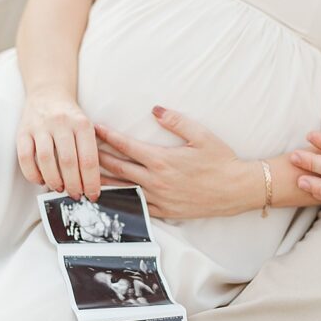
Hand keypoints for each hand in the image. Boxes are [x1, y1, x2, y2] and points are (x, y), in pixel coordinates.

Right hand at [16, 88, 99, 199]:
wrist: (48, 94)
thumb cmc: (70, 117)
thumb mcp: (85, 128)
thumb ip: (88, 152)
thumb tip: (89, 185)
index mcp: (81, 124)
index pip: (89, 159)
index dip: (91, 182)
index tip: (92, 196)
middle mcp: (61, 123)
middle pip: (68, 162)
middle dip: (73, 185)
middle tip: (75, 195)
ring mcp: (40, 126)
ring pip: (46, 160)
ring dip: (54, 180)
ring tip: (59, 188)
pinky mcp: (23, 131)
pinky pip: (25, 158)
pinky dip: (33, 174)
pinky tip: (40, 180)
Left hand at [95, 106, 259, 218]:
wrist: (238, 190)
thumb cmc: (221, 160)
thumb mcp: (201, 135)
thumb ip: (176, 121)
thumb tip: (154, 109)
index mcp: (162, 159)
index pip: (126, 146)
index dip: (108, 136)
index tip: (94, 128)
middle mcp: (156, 180)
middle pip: (118, 168)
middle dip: (98, 157)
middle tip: (82, 149)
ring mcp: (159, 198)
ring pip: (123, 189)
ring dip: (103, 181)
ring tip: (86, 175)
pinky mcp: (165, 212)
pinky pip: (136, 207)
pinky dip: (121, 201)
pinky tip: (109, 198)